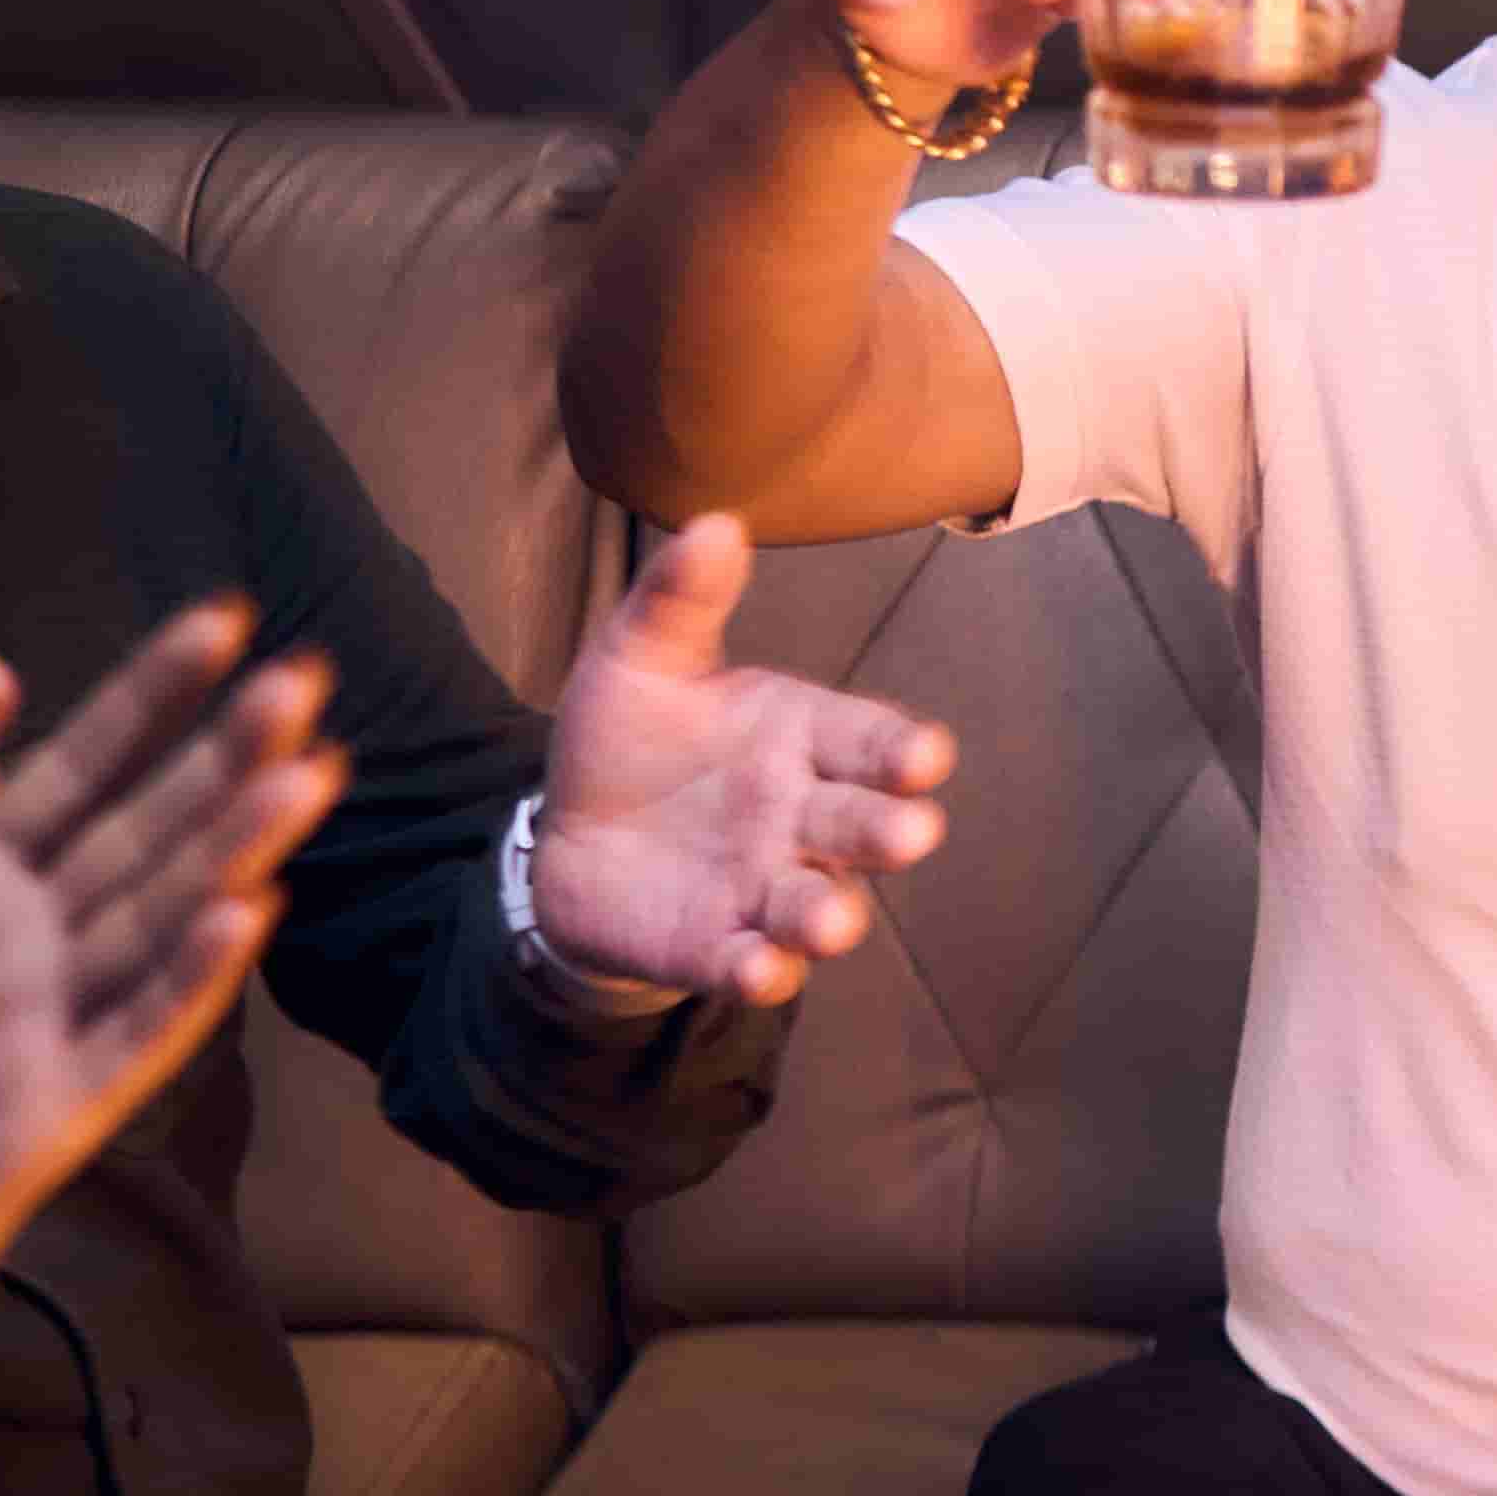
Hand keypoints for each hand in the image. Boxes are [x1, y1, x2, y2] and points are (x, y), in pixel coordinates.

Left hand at [0, 592, 340, 1415]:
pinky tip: (247, 915)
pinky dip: (186, 982)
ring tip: (312, 766)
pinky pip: (128, 1039)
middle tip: (303, 669)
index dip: (127, 702)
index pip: (67, 769)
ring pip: (159, 918)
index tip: (202, 624)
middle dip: (223, 751)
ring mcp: (48, 1024)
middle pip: (144, 830)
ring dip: (238, 846)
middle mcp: (31, 941)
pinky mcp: (46, 1115)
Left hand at [528, 518, 957, 1007]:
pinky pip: (752, 965)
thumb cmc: (632, 738)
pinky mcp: (718, 948)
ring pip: (818, 903)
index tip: (925, 755)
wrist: (570, 836)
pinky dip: (762, 973)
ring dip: (832, 915)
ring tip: (832, 922)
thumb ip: (681, 599)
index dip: (903, 751)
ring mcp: (766, 887)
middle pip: (864, 824)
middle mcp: (804, 817)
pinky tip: (760, 971)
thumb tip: (716, 522)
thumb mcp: (643, 658)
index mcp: (805, 738)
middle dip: (889, 829)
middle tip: (909, 832)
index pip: (872, 741)